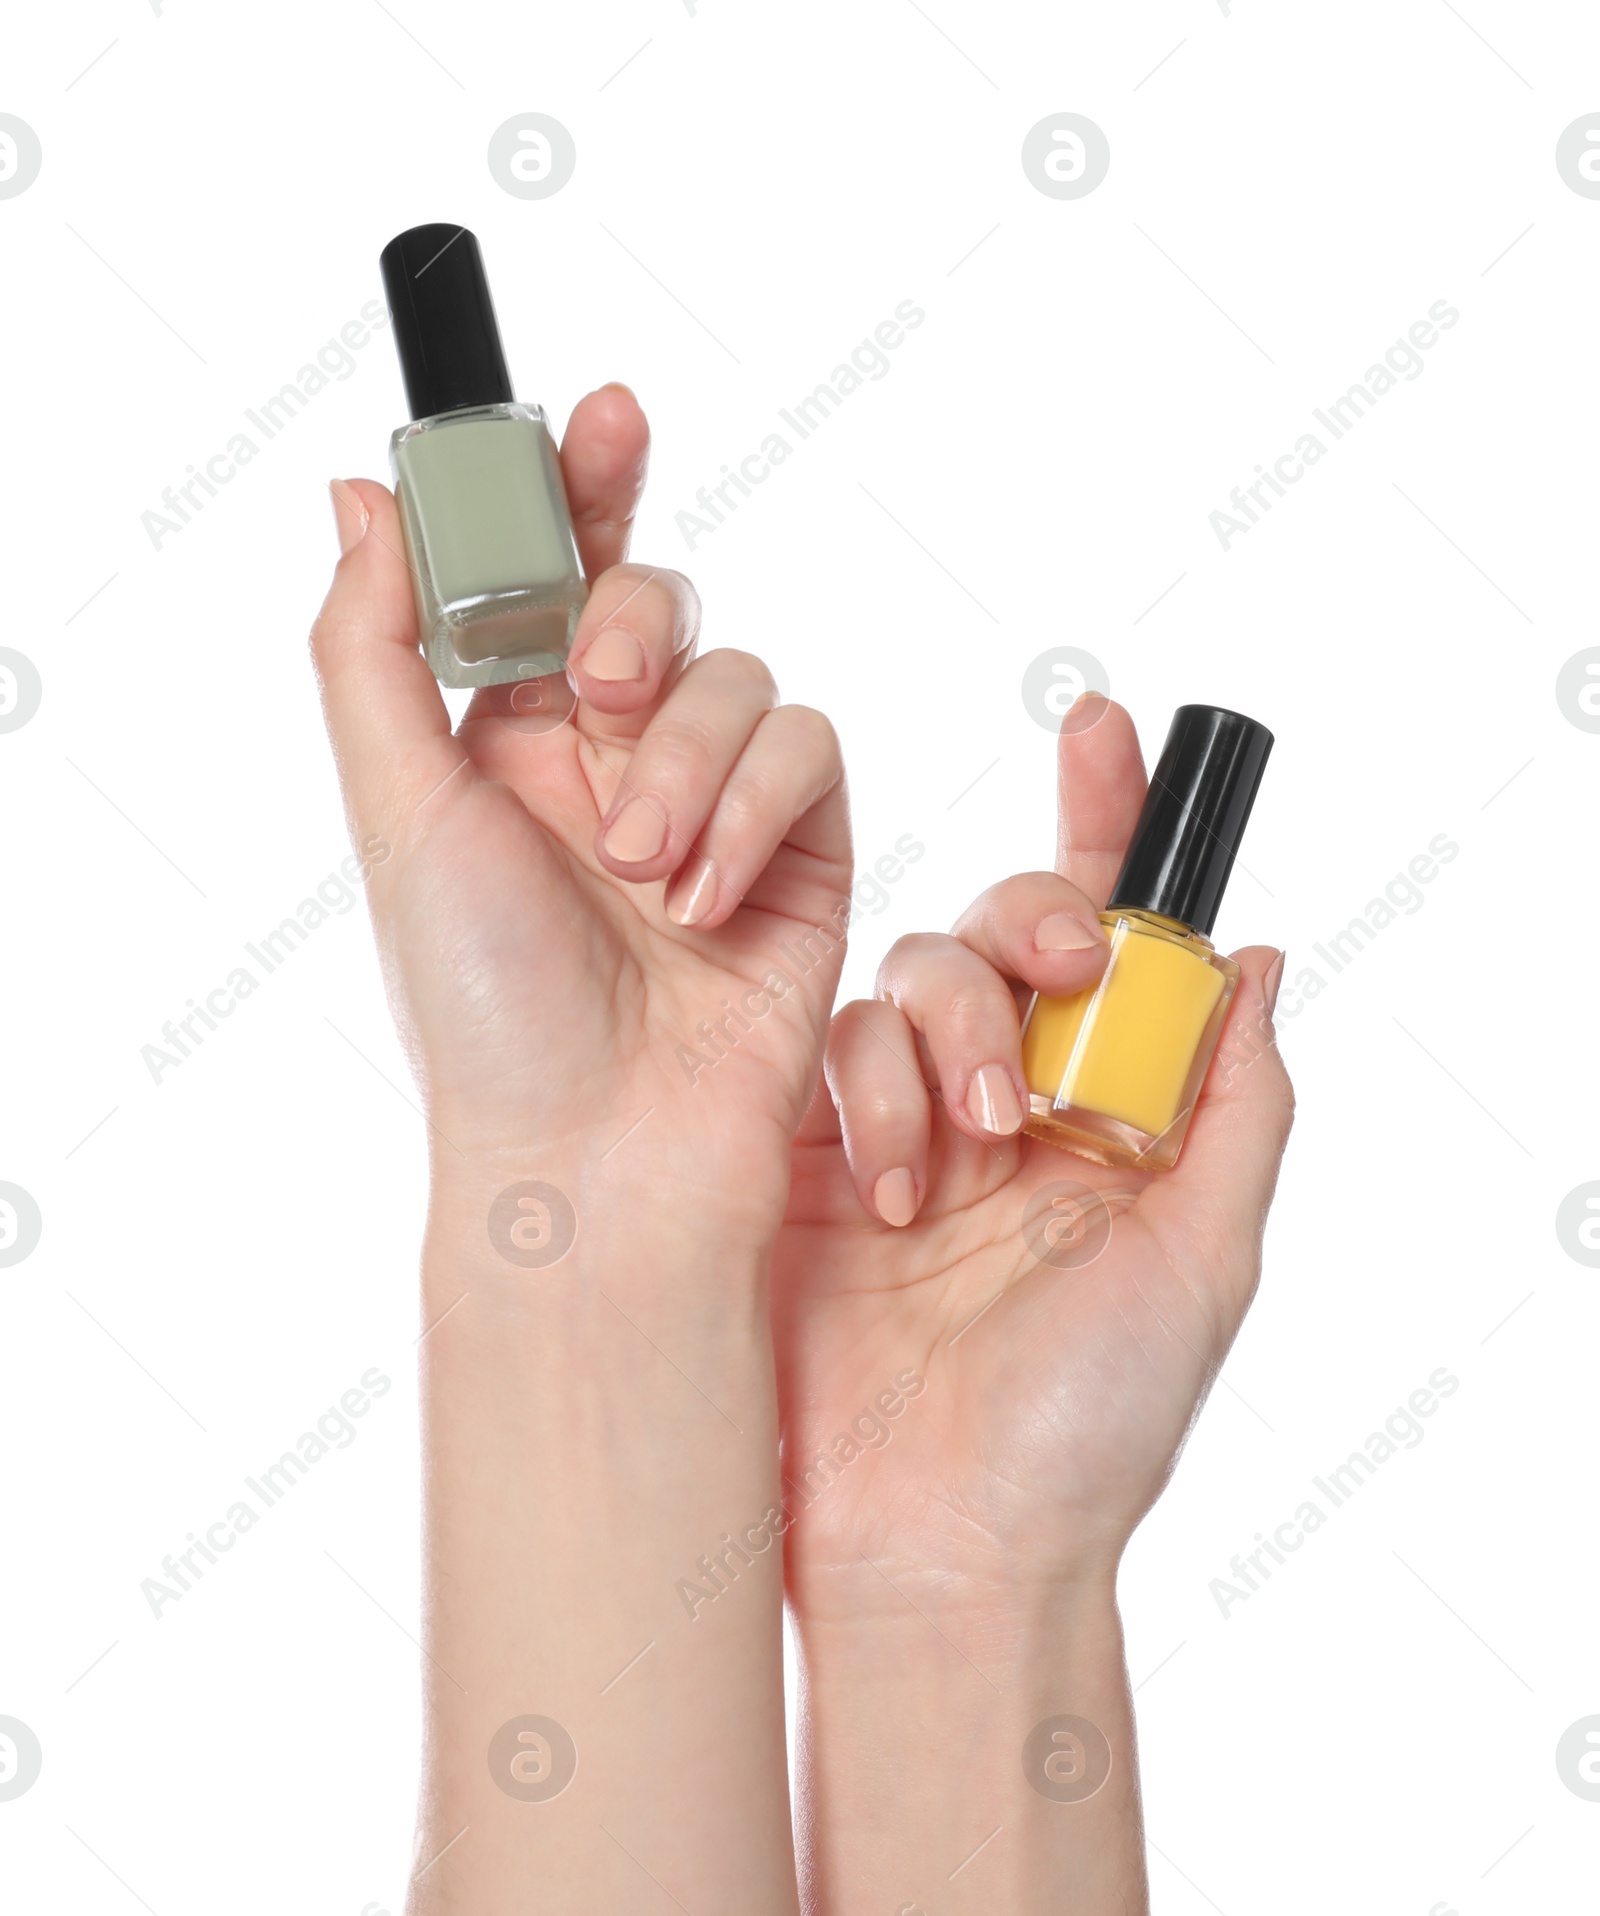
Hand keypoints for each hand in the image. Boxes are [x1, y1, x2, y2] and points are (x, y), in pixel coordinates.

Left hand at [312, 385, 850, 1238]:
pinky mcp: (802, 849)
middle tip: (598, 687)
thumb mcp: (401, 812)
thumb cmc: (486, 1008)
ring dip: (688, 762)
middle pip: (656, 600)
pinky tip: (710, 898)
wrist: (605, 1154)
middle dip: (635, 621)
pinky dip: (759, 813)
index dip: (577, 485)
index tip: (602, 415)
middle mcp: (611, 762)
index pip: (548, 577)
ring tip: (642, 871)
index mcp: (504, 742)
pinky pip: (809, 753)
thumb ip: (374, 643)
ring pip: (739, 676)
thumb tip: (358, 497)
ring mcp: (711, 804)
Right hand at [775, 693, 1292, 1611]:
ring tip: (959, 1157)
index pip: (1110, 943)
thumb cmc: (1092, 1422)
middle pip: (1001, 931)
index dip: (1107, 829)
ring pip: (910, 975)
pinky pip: (833, 1050)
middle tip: (1050, 1006)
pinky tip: (890, 1184)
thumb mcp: (1205, 1256)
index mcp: (1107, 1117)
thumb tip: (1257, 957)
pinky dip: (870, 1089)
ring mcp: (901, 1123)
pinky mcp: (809, 1154)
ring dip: (945, 1035)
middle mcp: (1003, 1102)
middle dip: (1025, 938)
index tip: (1104, 728)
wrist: (940, 1542)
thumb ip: (1238, 1104)